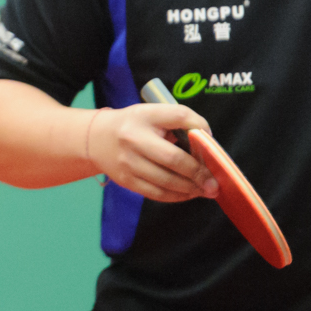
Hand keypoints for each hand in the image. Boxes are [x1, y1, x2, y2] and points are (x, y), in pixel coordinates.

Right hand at [87, 103, 218, 202]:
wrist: (97, 139)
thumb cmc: (134, 126)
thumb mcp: (152, 115)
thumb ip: (178, 124)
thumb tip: (207, 146)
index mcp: (145, 116)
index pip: (179, 116)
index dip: (200, 128)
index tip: (210, 140)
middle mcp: (134, 138)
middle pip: (174, 158)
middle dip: (198, 173)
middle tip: (214, 182)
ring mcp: (128, 162)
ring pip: (166, 181)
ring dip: (190, 188)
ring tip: (205, 190)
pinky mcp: (126, 180)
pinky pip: (156, 193)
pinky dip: (176, 196)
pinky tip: (188, 194)